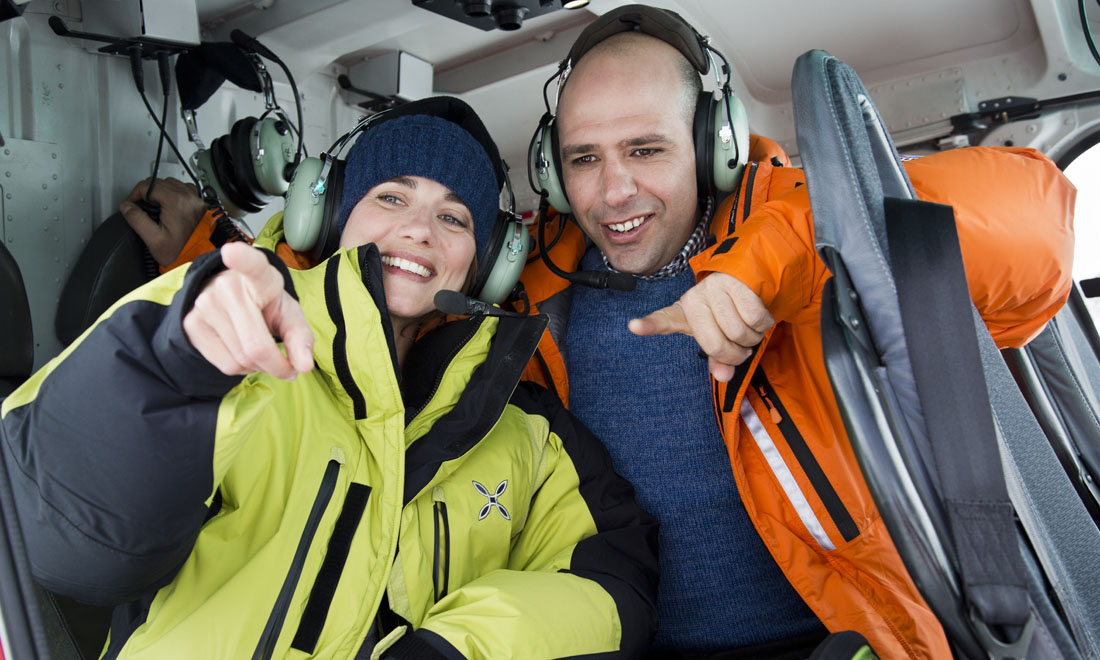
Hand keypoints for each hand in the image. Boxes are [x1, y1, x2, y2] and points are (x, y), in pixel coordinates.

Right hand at [120, 177, 206, 266]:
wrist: (198, 256)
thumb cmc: (180, 250)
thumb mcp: (153, 239)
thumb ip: (137, 220)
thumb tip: (127, 206)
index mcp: (176, 202)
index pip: (147, 186)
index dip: (134, 194)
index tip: (131, 204)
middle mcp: (188, 196)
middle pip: (158, 182)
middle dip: (145, 193)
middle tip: (140, 206)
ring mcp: (195, 198)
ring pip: (170, 183)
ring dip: (159, 191)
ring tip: (154, 206)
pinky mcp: (199, 202)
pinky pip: (182, 188)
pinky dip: (172, 192)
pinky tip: (168, 204)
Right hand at [183, 242, 313, 379]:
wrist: (234, 301)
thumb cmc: (268, 306)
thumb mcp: (291, 316)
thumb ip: (302, 339)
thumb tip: (304, 366)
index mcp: (259, 277)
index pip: (252, 266)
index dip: (243, 259)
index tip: (231, 252)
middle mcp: (227, 286)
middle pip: (256, 346)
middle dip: (278, 366)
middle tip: (287, 368)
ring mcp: (205, 304)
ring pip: (241, 360)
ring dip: (259, 367)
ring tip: (262, 351)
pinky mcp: (191, 324)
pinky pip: (225, 365)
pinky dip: (242, 369)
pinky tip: (244, 353)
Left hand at [628, 273, 772, 381]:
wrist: (747, 280)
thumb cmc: (726, 313)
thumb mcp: (717, 336)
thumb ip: (719, 359)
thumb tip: (724, 376)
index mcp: (682, 313)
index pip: (663, 320)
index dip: (649, 324)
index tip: (634, 326)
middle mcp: (695, 298)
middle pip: (716, 345)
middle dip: (736, 355)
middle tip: (741, 348)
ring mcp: (714, 288)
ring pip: (740, 333)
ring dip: (752, 340)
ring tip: (749, 330)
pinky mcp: (737, 282)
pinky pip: (756, 319)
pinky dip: (763, 326)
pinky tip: (758, 318)